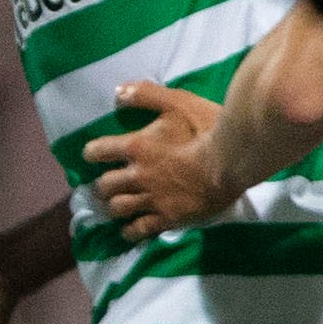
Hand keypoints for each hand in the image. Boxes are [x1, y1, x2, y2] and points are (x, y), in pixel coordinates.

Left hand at [85, 82, 239, 238]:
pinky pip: (140, 229)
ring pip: (119, 208)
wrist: (231, 163)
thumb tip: (118, 92)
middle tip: (104, 185)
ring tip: (116, 206)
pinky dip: (130, 230)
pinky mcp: (167, 218)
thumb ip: (147, 95)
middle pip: (105, 185)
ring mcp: (152, 199)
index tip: (91, 155)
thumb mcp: (179, 102)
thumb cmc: (207, 128)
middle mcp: (138, 175)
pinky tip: (129, 230)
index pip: (100, 151)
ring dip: (114, 206)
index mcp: (137, 146)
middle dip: (102, 185)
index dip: (91, 154)